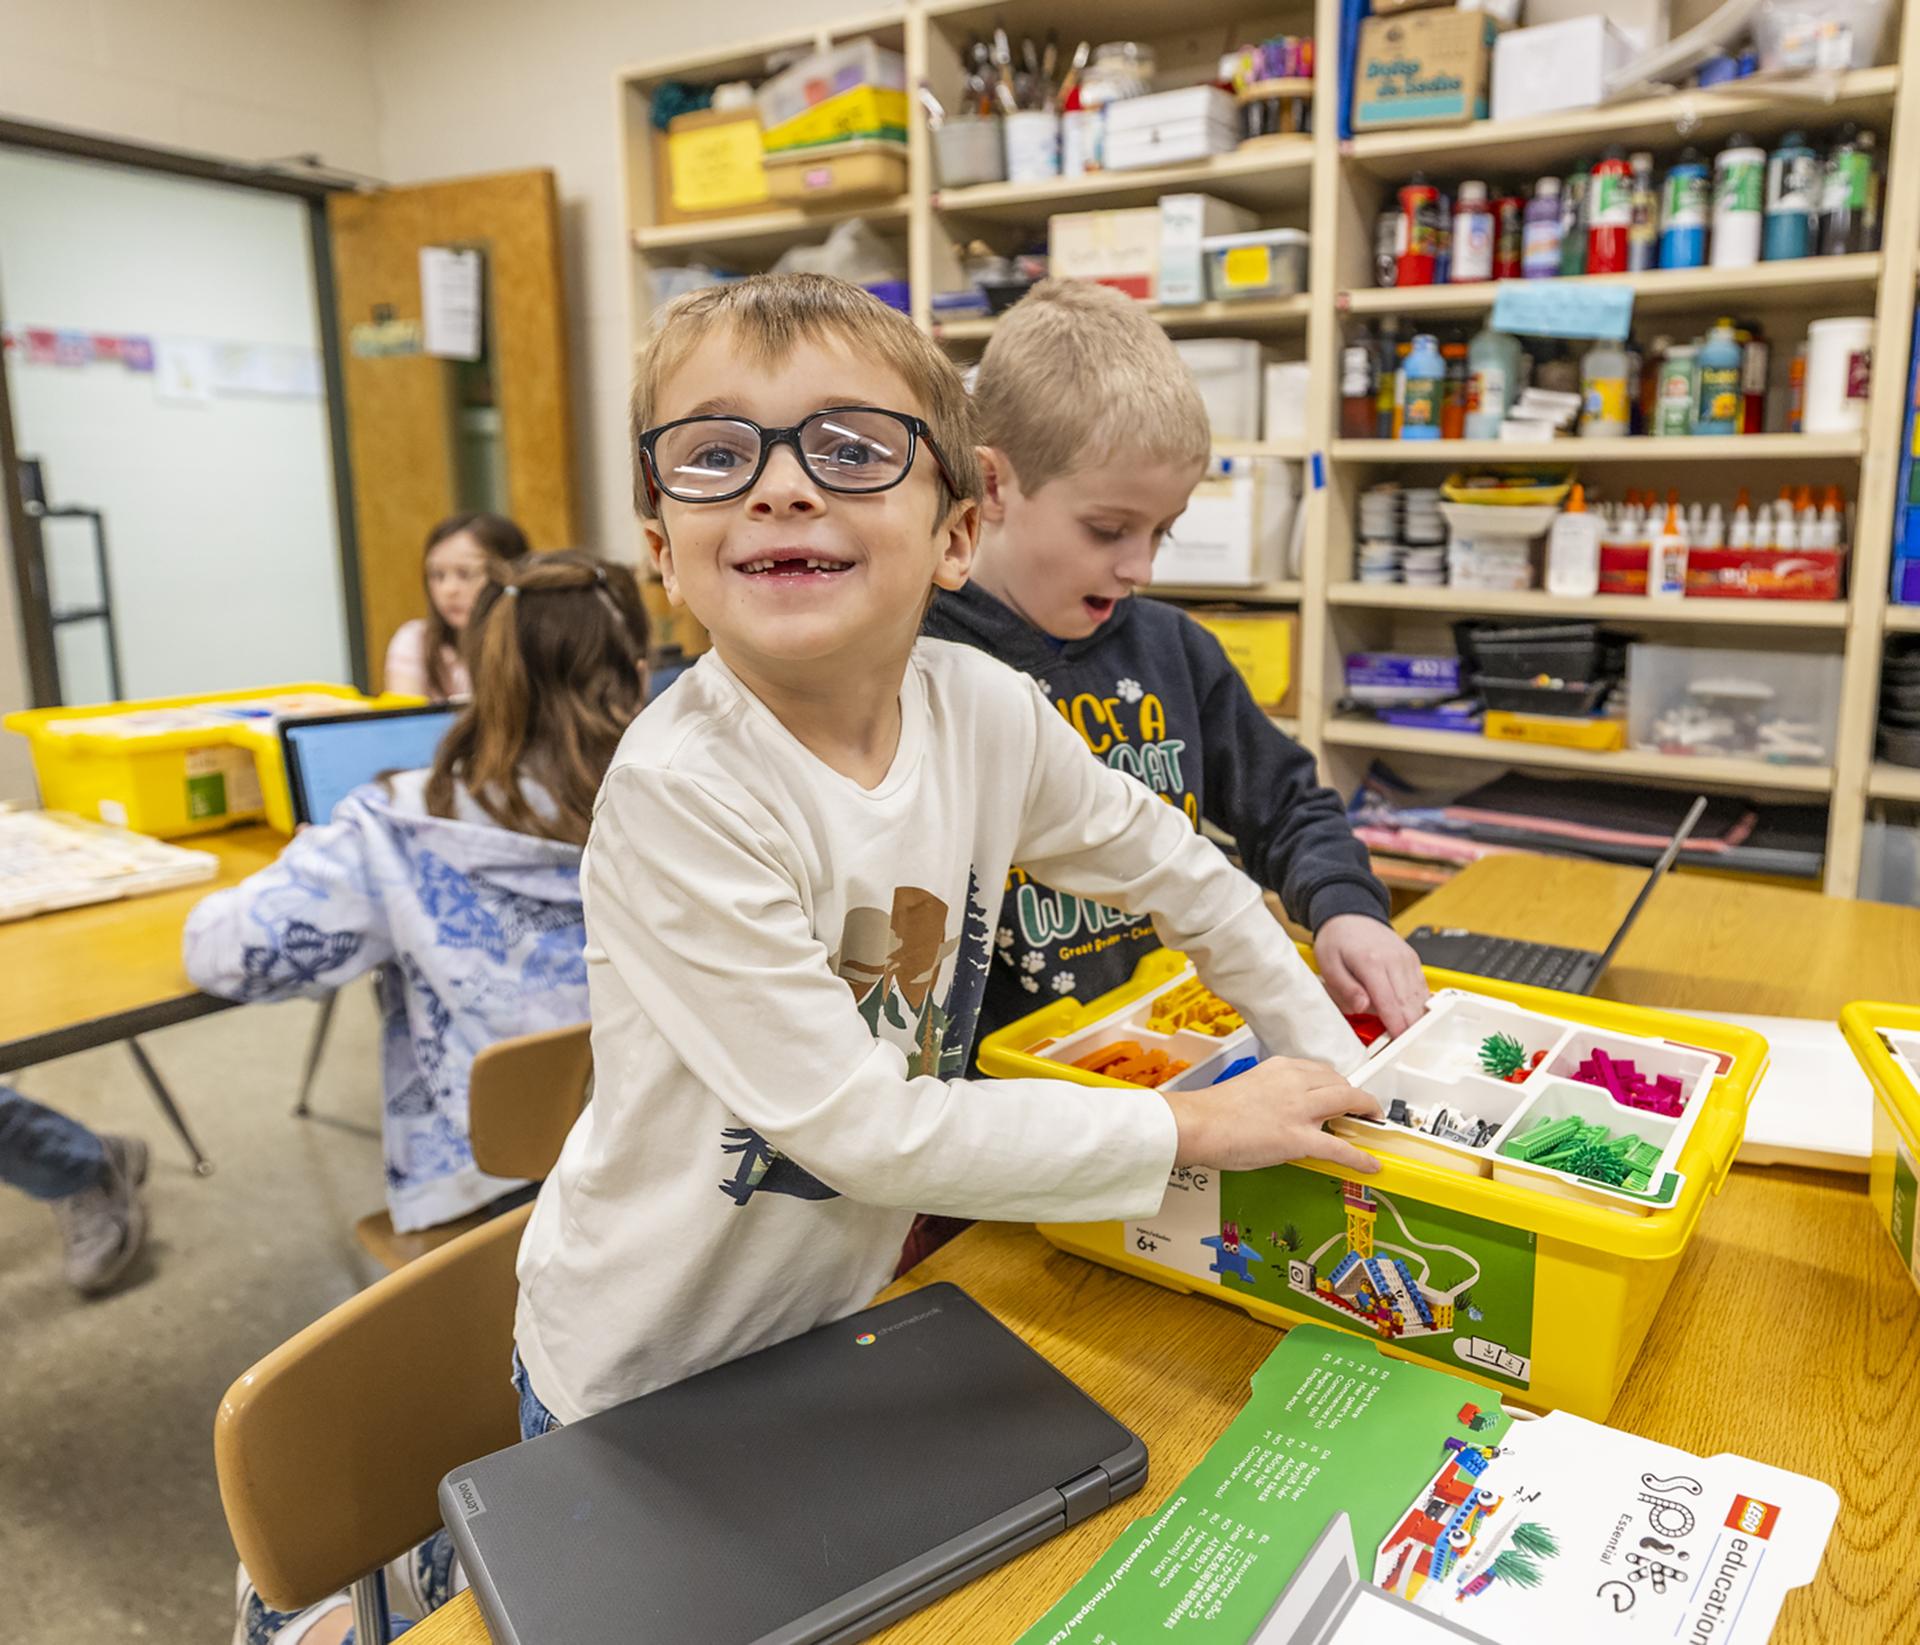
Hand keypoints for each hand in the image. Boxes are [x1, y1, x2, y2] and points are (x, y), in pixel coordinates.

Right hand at [1165, 1058, 1383, 1174]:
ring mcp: (1299, 1109)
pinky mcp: (1300, 1138)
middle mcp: (1294, 1081)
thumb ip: (1270, 1093)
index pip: (1318, 1070)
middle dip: (1356, 1095)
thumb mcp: (1248, 1087)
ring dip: (1365, 1112)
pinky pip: (1340, 1147)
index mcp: (1279, 1068)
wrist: (1197, 1124)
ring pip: (1347, 1101)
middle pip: (1339, 1082)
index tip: (1339, 1090)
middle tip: (1363, 1107)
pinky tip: (1369, 1163)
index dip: (1335, 1083)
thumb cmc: (1211, 1112)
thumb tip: (1281, 1113)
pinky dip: (1360, 1156)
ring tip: (1372, 1124)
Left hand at [1315, 914, 1429, 1036]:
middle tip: (1407, 1051)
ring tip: (1412, 1040)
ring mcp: (1407, 960)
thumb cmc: (1337, 940)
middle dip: (1410, 1029)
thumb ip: (1345, 988)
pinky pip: (1422, 988)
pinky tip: (1414, 1019)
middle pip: (1410, 1004)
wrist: (1350, 914)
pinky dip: (1419, 1005)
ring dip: (1417, 1019)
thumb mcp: (1328, 964)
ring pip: (1420, 998)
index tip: (1398, 1045)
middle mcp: (1394, 960)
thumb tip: (1363, 1007)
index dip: (1396, 1027)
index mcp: (1371, 962)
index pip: (1390, 1003)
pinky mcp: (1413, 960)